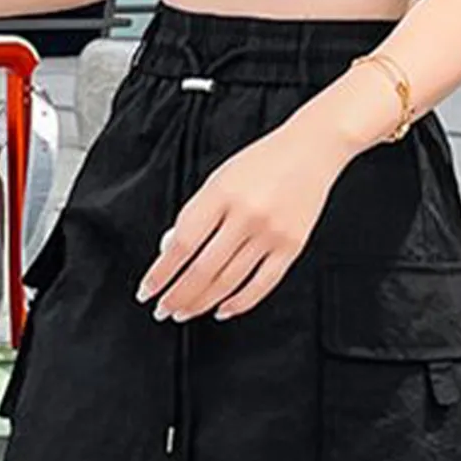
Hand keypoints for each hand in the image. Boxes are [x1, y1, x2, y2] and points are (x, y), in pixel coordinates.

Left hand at [136, 122, 352, 322]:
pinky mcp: (291, 247)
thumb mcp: (218, 179)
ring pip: (228, 282)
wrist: (313, 148)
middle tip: (163, 310)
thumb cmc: (261, 162)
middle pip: (202, 269)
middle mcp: (245, 215)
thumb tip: (170, 252)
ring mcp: (270, 233)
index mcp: (221, 194)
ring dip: (201, 303)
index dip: (161, 274)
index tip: (147, 291)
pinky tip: (222, 309)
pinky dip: (239, 303)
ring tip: (185, 312)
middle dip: (177, 296)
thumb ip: (195, 214)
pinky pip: (261, 285)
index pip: (182, 245)